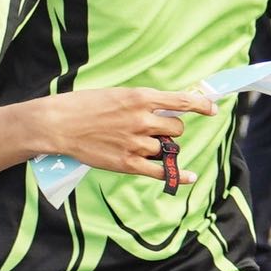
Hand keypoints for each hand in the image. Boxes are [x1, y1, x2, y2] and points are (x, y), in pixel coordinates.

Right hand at [32, 86, 216, 184]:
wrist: (58, 124)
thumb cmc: (83, 106)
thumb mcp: (117, 94)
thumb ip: (142, 102)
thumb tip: (165, 109)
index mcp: (140, 98)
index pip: (182, 101)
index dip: (201, 105)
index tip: (211, 109)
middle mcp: (143, 120)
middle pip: (176, 129)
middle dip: (171, 130)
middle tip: (156, 130)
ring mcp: (137, 143)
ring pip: (168, 149)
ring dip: (163, 148)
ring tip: (143, 145)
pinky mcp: (129, 163)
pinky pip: (162, 171)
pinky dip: (178, 174)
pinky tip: (190, 176)